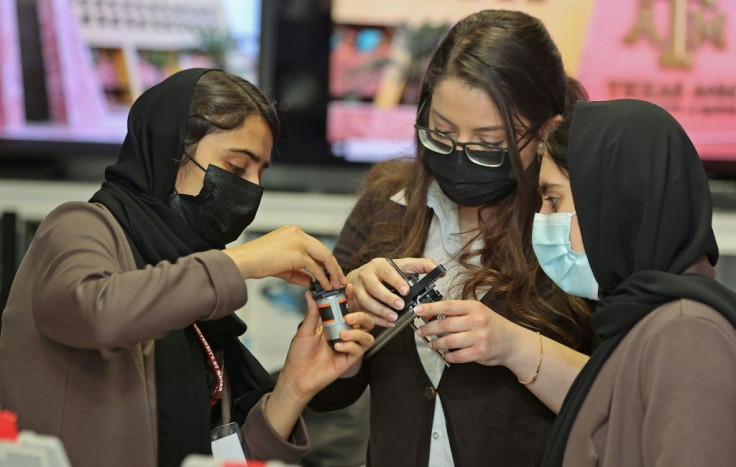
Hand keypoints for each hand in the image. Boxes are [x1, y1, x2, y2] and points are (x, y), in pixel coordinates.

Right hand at [223, 225, 343, 289]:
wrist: (243, 261)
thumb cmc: (256, 262)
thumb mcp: (282, 266)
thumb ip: (298, 272)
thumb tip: (311, 281)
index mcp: (294, 232)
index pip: (316, 247)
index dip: (326, 261)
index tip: (332, 273)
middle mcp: (298, 233)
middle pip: (324, 250)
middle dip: (334, 267)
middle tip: (339, 280)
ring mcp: (298, 242)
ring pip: (323, 257)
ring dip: (331, 273)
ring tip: (335, 285)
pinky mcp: (297, 253)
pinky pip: (315, 267)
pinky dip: (322, 278)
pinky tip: (324, 286)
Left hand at [279, 292, 374, 401]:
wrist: (297, 376)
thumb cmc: (299, 354)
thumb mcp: (305, 330)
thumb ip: (312, 313)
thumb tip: (310, 294)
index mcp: (334, 324)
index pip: (348, 308)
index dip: (350, 298)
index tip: (348, 288)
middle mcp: (344, 334)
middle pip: (366, 322)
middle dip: (361, 317)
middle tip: (348, 317)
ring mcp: (348, 347)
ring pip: (367, 336)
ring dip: (357, 334)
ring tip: (342, 334)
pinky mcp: (349, 360)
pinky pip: (359, 351)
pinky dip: (350, 346)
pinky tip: (337, 347)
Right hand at [347, 257, 436, 326]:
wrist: (359, 277)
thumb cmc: (384, 272)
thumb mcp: (401, 265)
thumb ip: (421, 266)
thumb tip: (439, 271)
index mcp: (378, 265)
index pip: (387, 272)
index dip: (396, 281)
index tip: (406, 290)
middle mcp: (365, 276)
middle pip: (374, 287)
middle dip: (387, 298)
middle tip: (400, 306)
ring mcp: (357, 290)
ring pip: (366, 302)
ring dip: (381, 311)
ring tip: (394, 317)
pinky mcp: (354, 303)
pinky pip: (364, 313)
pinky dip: (376, 320)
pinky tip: (388, 323)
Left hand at [414, 299, 518, 365]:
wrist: (513, 342)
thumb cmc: (492, 325)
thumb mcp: (478, 312)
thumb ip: (458, 313)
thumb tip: (433, 314)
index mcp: (474, 307)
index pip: (448, 306)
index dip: (430, 308)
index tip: (417, 310)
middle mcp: (477, 321)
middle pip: (445, 325)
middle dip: (428, 329)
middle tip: (420, 331)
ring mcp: (479, 337)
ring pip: (448, 341)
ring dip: (436, 343)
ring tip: (431, 343)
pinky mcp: (480, 353)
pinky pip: (457, 356)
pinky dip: (448, 356)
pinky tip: (445, 354)